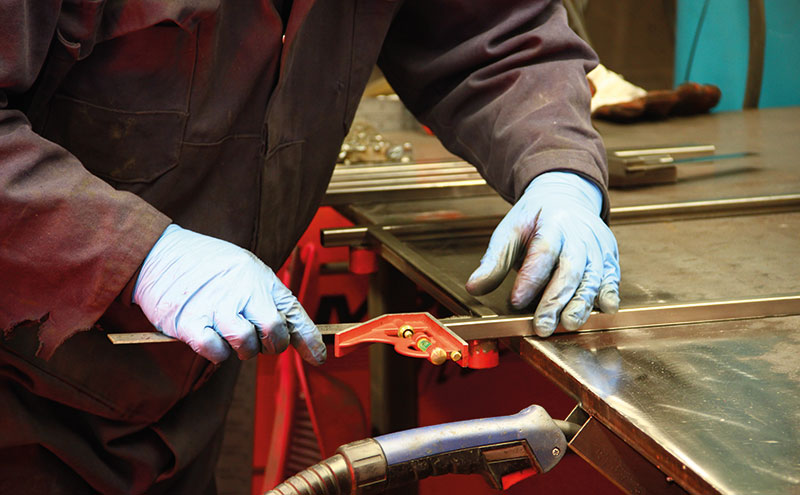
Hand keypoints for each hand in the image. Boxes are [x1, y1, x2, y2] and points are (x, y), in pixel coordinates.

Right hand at [133, 225, 325, 363]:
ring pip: (246, 345)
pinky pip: (216, 351)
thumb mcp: (245, 269)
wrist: (160, 253)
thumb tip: (290, 330)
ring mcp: (216, 306)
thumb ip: (266, 297)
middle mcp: (242, 290)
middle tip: (260, 341)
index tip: (317, 357)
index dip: (308, 339)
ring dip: (243, 350)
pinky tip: (212, 338)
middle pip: (274, 332)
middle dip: (272, 345)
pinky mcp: (190, 322)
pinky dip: (217, 353)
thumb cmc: (206, 264)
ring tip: (232, 335)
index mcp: (259, 277)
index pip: (293, 312)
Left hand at [466, 172, 619, 336]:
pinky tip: (604, 310)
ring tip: (567, 324)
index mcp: (552, 223)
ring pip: (593, 278)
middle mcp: (579, 235)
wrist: (566, 197)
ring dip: (581, 304)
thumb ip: (494, 261)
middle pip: (570, 270)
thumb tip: (474, 287)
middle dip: (556, 300)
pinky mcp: (609, 259)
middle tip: (542, 325)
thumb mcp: (509, 231)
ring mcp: (597, 247)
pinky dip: (609, 295)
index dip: (531, 278)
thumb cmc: (535, 219)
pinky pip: (612, 279)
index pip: (542, 252)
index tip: (516, 301)